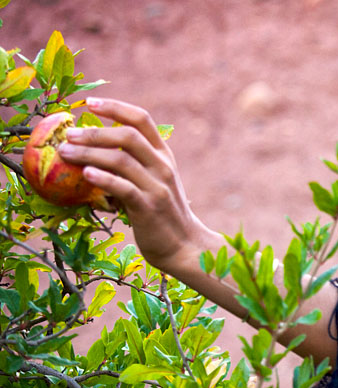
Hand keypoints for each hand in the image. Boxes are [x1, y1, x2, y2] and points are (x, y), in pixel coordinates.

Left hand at [58, 97, 217, 274]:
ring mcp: (157, 187)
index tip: (90, 104)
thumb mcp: (155, 181)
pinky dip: (103, 179)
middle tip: (69, 135)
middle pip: (128, 136)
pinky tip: (86, 174)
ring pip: (121, 160)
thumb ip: (135, 164)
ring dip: (89, 153)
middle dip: (95, 132)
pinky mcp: (148, 208)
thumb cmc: (162, 213)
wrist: (184, 245)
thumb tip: (95, 148)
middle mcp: (162, 167)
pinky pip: (123, 188)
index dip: (115, 107)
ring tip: (66, 154)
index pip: (142, 120)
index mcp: (164, 156)